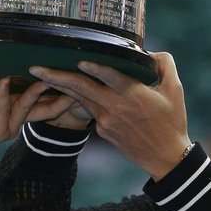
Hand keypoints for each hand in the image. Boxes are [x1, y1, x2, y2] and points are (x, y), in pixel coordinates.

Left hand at [0, 78, 76, 165]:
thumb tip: (5, 62)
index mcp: (13, 113)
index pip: (40, 101)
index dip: (55, 90)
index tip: (68, 75)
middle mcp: (14, 122)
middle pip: (44, 108)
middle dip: (60, 95)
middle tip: (74, 80)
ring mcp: (6, 128)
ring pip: (26, 107)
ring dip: (36, 92)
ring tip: (46, 76)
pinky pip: (2, 110)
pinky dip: (3, 94)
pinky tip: (5, 80)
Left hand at [27, 53, 191, 178]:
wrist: (166, 157)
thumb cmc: (172, 121)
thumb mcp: (175, 90)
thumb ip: (163, 66)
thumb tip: (150, 53)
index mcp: (134, 96)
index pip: (112, 79)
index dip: (96, 69)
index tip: (79, 61)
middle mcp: (116, 108)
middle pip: (83, 89)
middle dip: (56, 78)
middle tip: (35, 68)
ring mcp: (106, 121)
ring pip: (80, 99)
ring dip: (59, 87)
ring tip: (39, 76)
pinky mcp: (102, 130)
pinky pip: (88, 110)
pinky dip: (75, 99)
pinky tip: (62, 90)